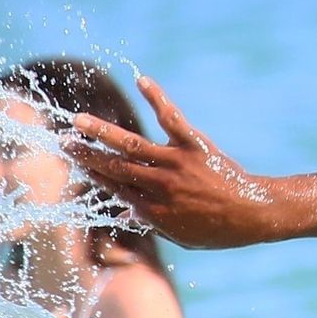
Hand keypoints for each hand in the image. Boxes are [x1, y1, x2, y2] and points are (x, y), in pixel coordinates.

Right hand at [64, 76, 280, 248]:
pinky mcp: (195, 146)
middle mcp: (159, 186)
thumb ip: (152, 222)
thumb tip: (124, 211)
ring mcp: (176, 164)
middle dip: (86, 155)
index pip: (115, 187)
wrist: (254, 214)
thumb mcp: (181, 236)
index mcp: (153, 210)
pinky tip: (142, 80)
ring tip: (78, 120)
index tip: (75, 162)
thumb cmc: (217, 230)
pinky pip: (171, 119)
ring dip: (102, 132)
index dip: (93, 173)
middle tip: (62, 142)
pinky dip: (157, 98)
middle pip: (115, 167)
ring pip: (131, 145)